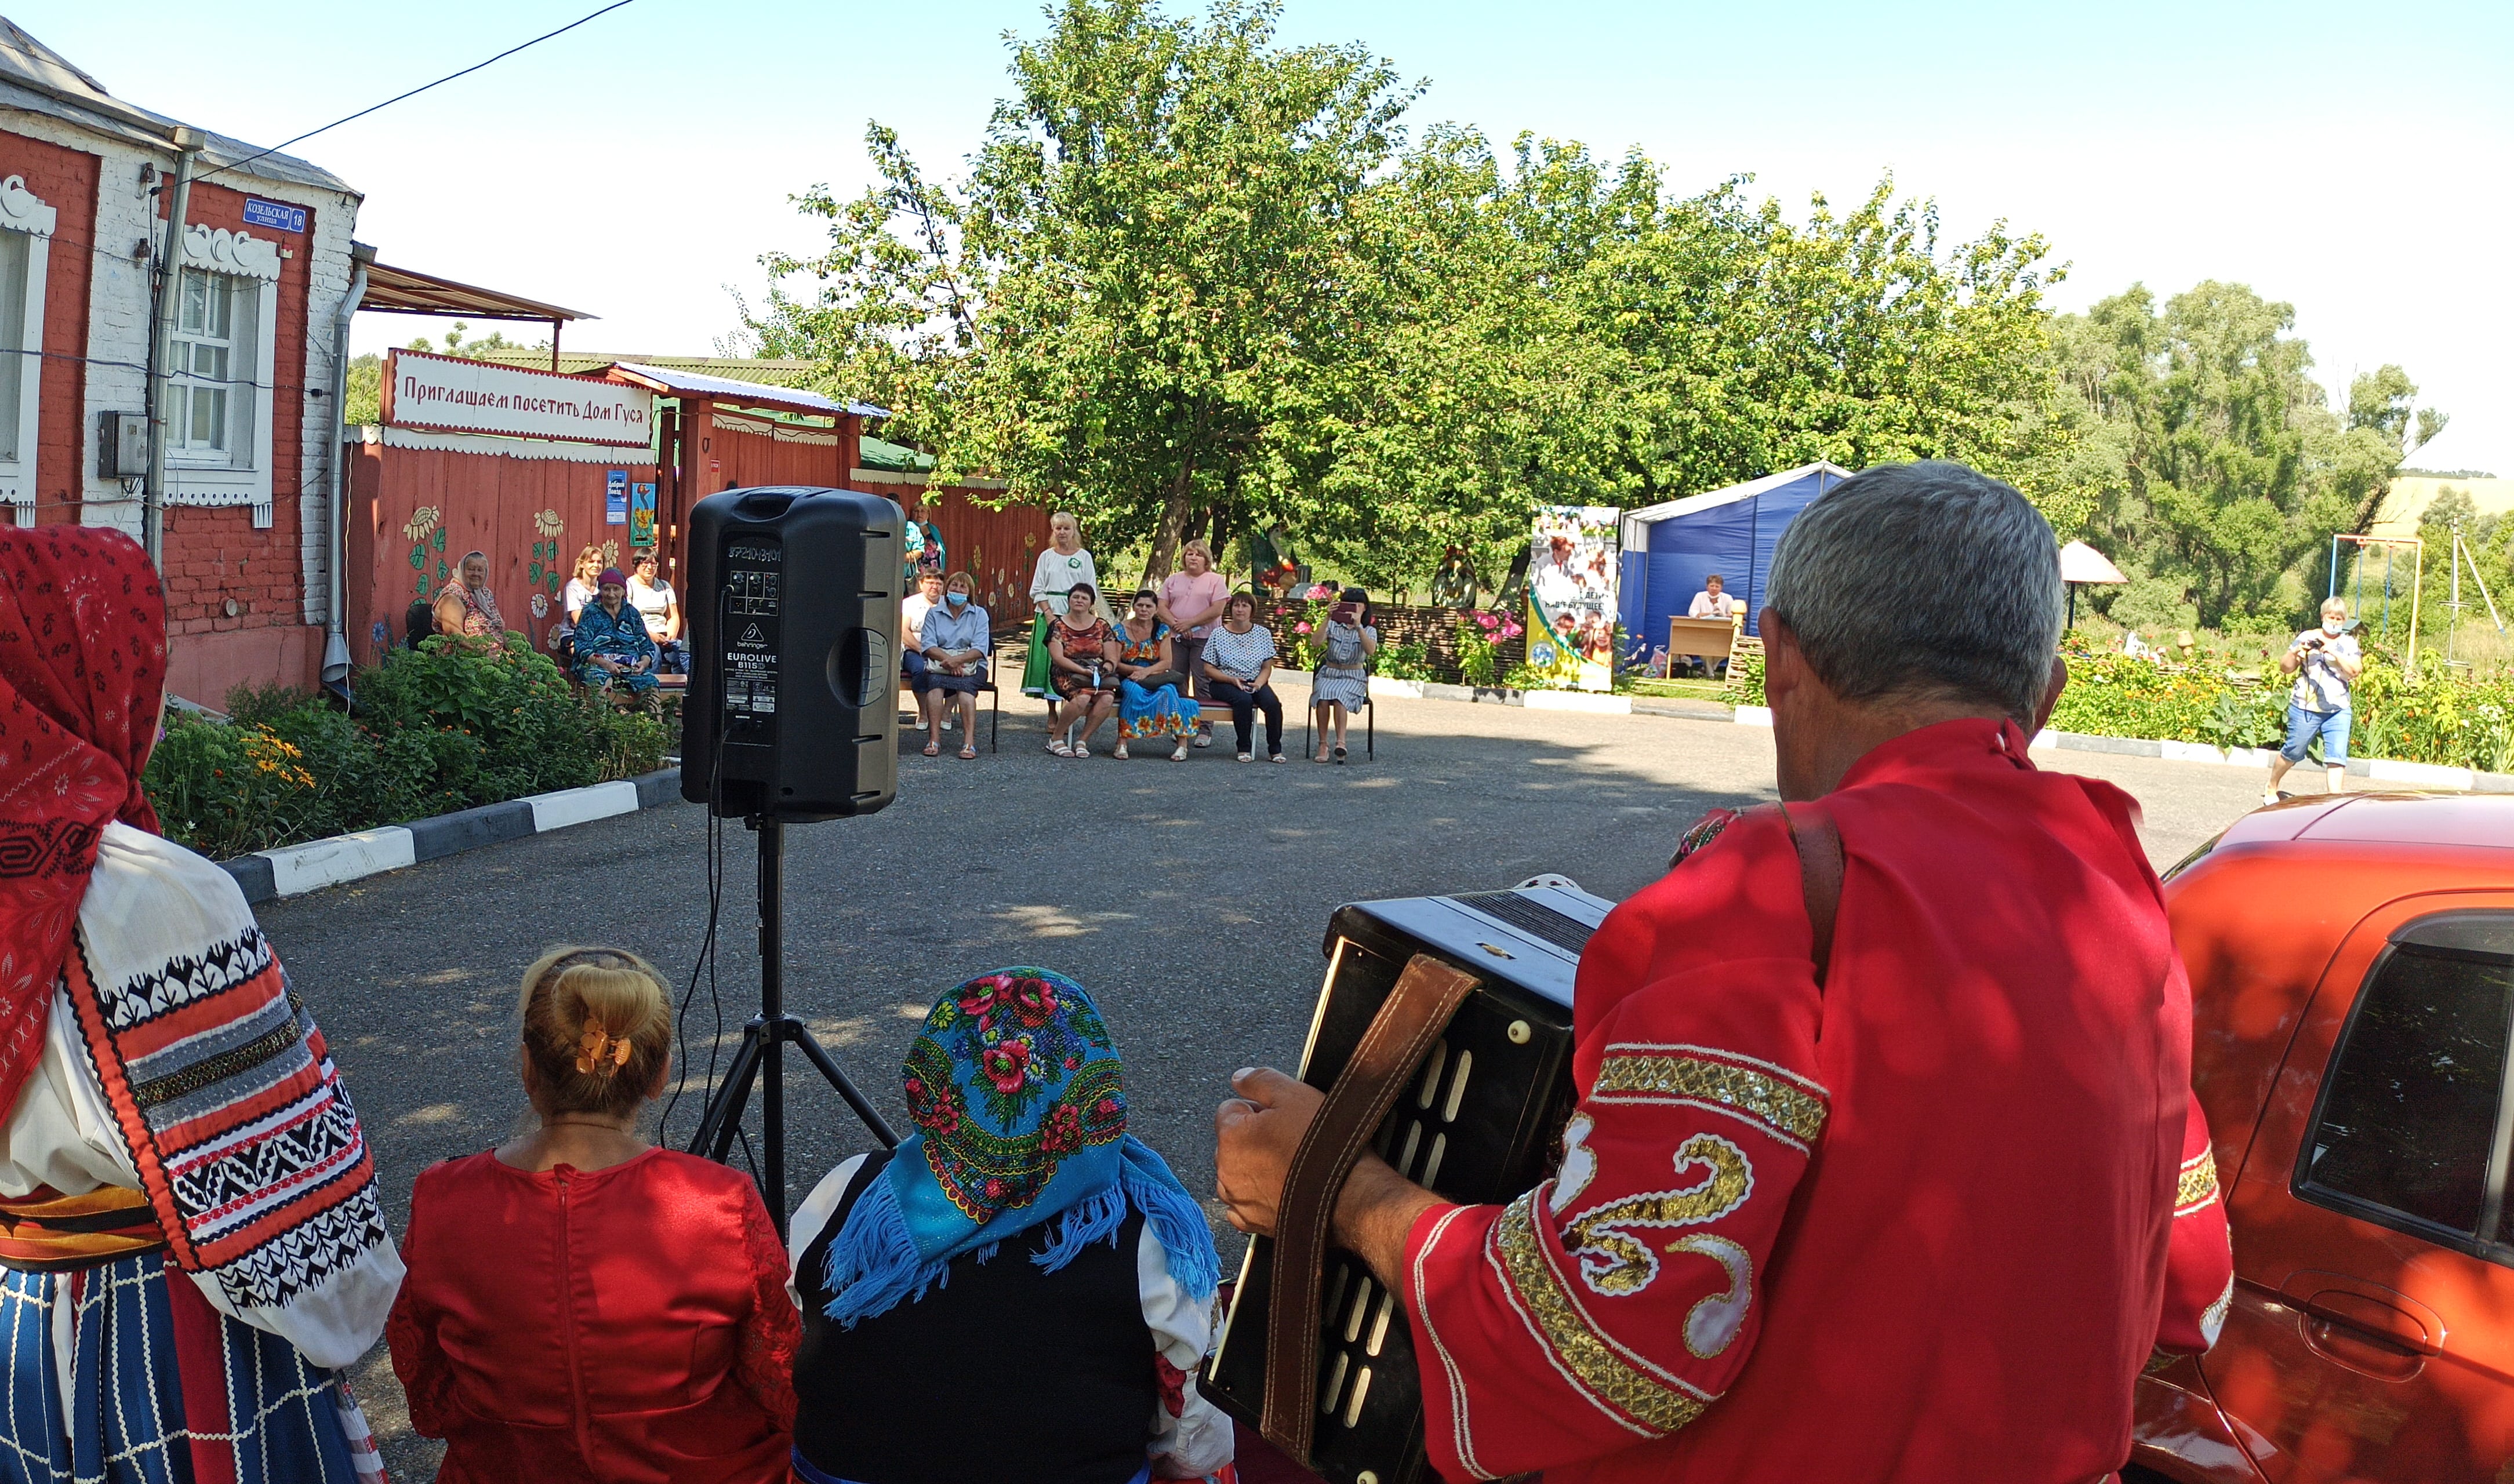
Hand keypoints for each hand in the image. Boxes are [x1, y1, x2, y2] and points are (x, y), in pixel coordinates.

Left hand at [1214, 1067, 1321, 1236]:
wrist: (1348, 1195)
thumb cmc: (1323, 1146)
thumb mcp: (1293, 1094)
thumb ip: (1259, 1080)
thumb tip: (1238, 1078)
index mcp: (1231, 1136)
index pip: (1230, 1109)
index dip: (1256, 1108)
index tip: (1279, 1116)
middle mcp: (1226, 1170)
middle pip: (1233, 1141)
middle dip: (1253, 1137)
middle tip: (1288, 1138)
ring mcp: (1238, 1199)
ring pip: (1237, 1172)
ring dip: (1254, 1166)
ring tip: (1289, 1164)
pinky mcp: (1252, 1223)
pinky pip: (1244, 1203)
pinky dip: (1257, 1195)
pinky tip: (1281, 1187)